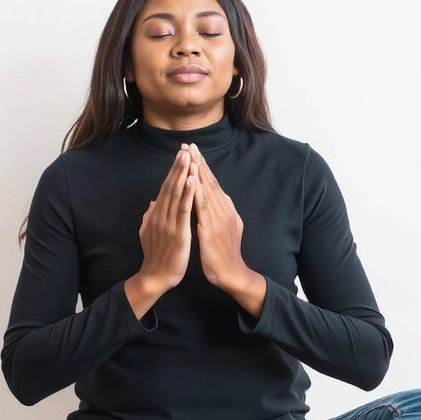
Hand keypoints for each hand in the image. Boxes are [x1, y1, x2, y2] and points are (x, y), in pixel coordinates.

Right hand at [136, 147, 198, 292]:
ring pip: (176, 194)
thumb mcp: (149, 232)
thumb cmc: (156, 256)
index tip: (180, 155)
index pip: (166, 188)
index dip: (173, 171)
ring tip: (189, 158)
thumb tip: (152, 204)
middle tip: (185, 149)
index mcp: (157, 214)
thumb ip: (150, 217)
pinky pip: (184, 210)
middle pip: (171, 186)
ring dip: (183, 175)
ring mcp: (169, 223)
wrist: (156, 277)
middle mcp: (161, 215)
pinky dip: (188, 194)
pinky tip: (193, 182)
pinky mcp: (178, 233)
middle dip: (178, 167)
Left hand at [186, 143, 249, 290]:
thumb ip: (215, 214)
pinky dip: (197, 192)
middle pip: (210, 182)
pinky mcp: (211, 229)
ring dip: (197, 171)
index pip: (212, 184)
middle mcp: (223, 210)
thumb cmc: (223, 254)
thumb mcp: (221, 228)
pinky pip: (203, 207)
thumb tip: (212, 201)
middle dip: (198, 162)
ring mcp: (218, 218)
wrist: (231, 274)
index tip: (192, 152)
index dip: (202, 167)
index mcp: (224, 210)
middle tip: (189, 145)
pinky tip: (192, 180)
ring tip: (190, 155)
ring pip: (207, 190)